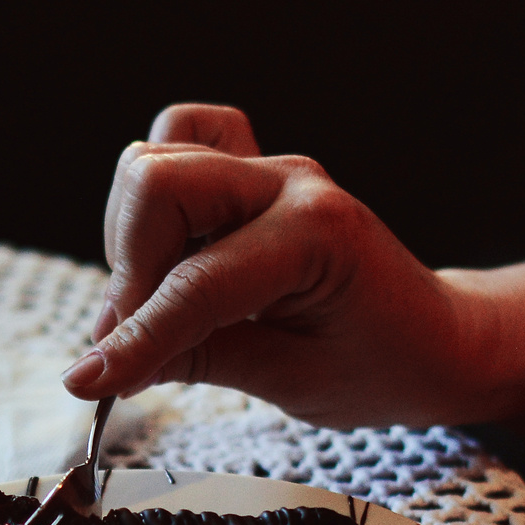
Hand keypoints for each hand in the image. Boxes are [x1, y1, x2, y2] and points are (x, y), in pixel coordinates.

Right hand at [71, 104, 489, 427]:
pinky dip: (158, 192)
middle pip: (158, 184)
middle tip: (134, 339)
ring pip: (157, 158)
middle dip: (129, 269)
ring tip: (158, 299)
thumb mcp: (294, 383)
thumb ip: (199, 361)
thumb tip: (107, 365)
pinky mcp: (255, 170)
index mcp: (315, 234)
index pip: (195, 284)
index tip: (88, 383)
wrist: (437, 338)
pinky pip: (182, 141)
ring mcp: (271, 168)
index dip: (134, 339)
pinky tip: (174, 248)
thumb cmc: (383, 365)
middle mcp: (290, 182)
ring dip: (135, 234)